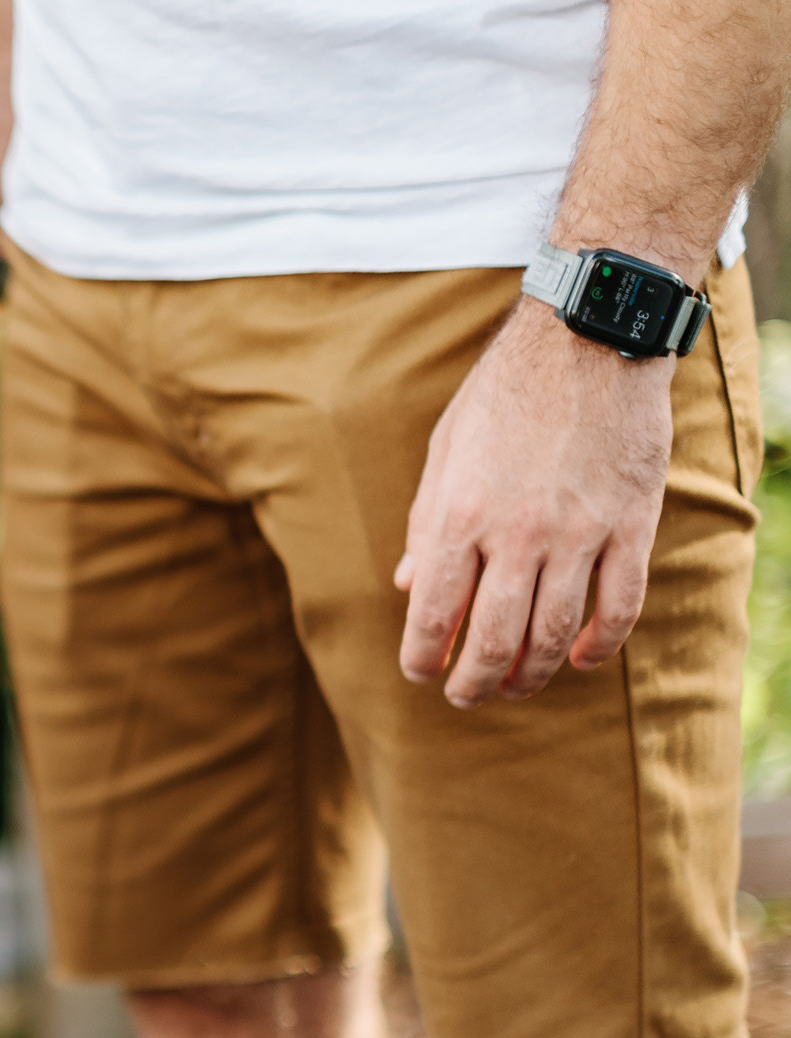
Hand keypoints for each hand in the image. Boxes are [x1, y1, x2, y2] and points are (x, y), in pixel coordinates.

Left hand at [396, 301, 673, 706]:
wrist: (587, 342)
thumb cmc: (504, 395)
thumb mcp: (445, 453)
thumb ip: (425, 525)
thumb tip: (406, 586)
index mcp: (459, 516)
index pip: (433, 615)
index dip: (422, 658)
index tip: (420, 673)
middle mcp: (516, 534)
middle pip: (494, 642)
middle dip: (474, 683)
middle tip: (467, 695)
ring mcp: (579, 533)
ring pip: (554, 634)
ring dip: (531, 673)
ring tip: (516, 685)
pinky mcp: (630, 525)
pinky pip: (618, 606)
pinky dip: (597, 644)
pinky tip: (578, 658)